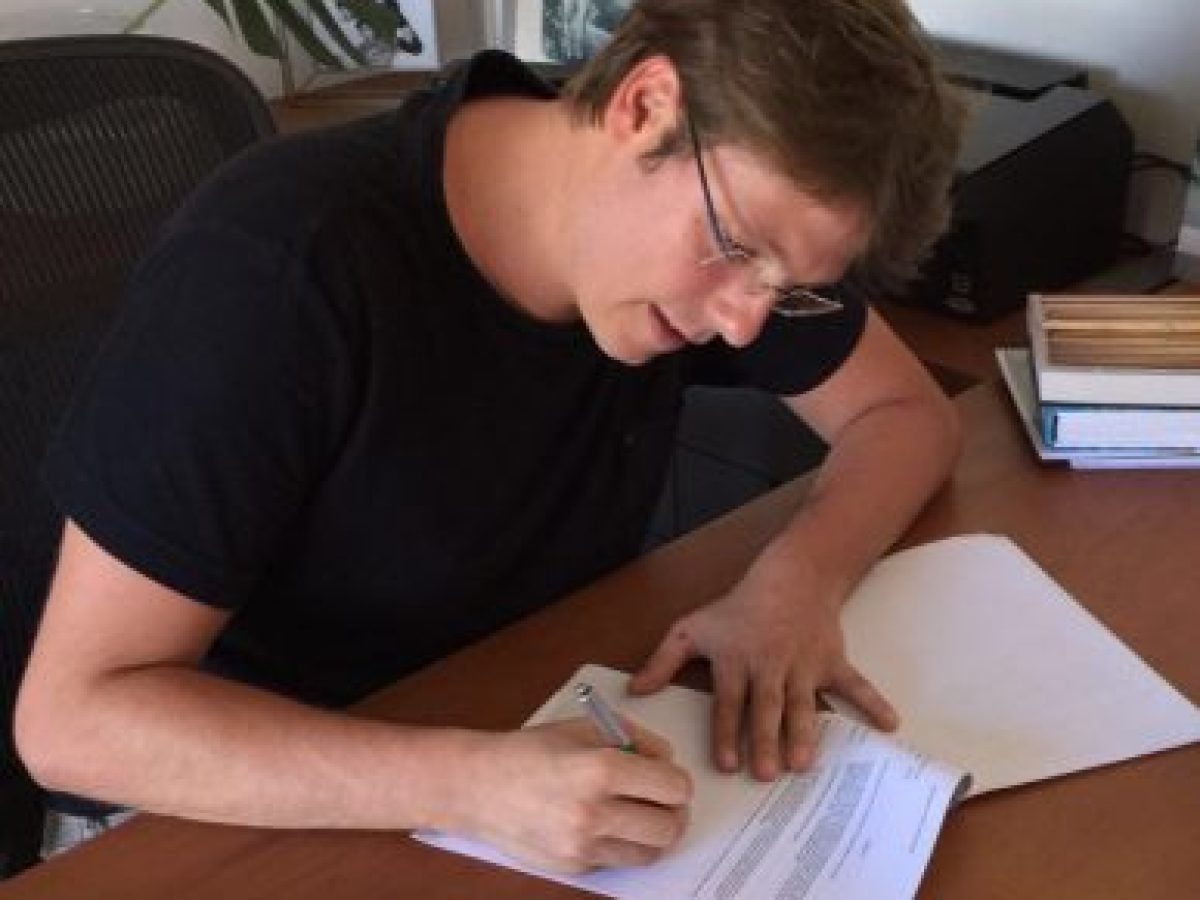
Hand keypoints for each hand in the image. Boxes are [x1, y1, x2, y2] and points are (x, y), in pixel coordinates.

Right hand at [454, 717, 691, 873]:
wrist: (477, 786)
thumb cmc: (527, 751)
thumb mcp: (582, 727)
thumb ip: (631, 737)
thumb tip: (664, 757)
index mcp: (601, 769)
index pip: (673, 787)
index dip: (677, 780)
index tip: (668, 776)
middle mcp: (594, 812)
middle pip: (669, 827)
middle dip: (673, 812)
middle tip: (663, 800)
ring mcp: (583, 845)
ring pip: (649, 854)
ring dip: (653, 834)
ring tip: (641, 815)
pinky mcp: (573, 866)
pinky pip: (618, 861)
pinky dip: (622, 845)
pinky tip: (608, 825)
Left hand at [629, 547, 896, 780]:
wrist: (790, 577)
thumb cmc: (737, 609)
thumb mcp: (692, 628)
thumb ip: (663, 662)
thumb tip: (634, 690)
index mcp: (736, 661)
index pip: (728, 702)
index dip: (727, 732)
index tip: (726, 763)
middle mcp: (769, 666)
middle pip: (767, 708)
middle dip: (766, 740)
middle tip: (767, 773)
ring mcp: (803, 665)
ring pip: (804, 703)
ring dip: (805, 732)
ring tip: (805, 763)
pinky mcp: (831, 662)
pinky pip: (855, 685)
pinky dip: (873, 703)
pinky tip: (889, 725)